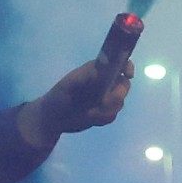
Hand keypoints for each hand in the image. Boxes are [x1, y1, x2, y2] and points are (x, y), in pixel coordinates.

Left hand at [18, 54, 133, 147]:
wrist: (53, 119)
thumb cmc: (59, 97)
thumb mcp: (70, 84)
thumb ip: (87, 75)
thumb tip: (103, 68)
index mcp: (97, 70)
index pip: (119, 63)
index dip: (127, 67)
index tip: (128, 75)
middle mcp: (104, 82)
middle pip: (124, 85)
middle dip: (115, 96)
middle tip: (102, 102)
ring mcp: (105, 97)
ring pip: (119, 103)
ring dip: (105, 110)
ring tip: (88, 112)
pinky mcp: (104, 112)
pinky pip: (112, 116)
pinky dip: (102, 119)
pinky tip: (88, 118)